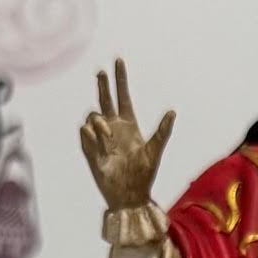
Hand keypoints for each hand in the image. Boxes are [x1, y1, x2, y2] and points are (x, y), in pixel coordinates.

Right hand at [79, 59, 174, 211]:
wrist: (130, 196)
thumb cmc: (144, 175)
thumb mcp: (155, 151)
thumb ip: (162, 131)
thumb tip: (172, 112)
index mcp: (129, 125)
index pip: (123, 96)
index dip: (120, 79)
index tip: (118, 61)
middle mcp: (113, 127)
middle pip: (105, 99)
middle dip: (103, 84)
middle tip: (101, 72)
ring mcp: (101, 138)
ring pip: (93, 116)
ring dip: (98, 121)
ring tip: (107, 136)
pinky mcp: (91, 149)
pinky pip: (85, 133)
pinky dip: (90, 134)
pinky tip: (98, 141)